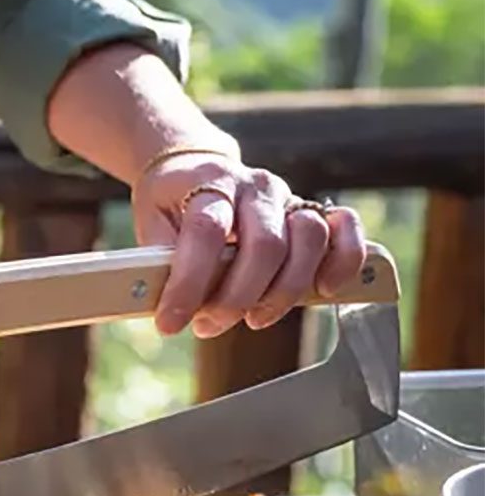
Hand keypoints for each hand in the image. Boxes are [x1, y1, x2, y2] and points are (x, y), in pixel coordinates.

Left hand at [132, 154, 366, 337]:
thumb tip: (164, 301)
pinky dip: (343, 260)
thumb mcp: (151, 224)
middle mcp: (255, 187)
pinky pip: (344, 229)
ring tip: (252, 319)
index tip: (169, 323)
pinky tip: (324, 290)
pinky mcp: (311, 211)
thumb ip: (158, 259)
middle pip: (265, 244)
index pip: (206, 233)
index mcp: (210, 184)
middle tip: (207, 326)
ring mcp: (288, 197)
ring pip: (308, 240)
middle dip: (237, 298)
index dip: (189, 284)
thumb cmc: (171, 204)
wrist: (193, 168)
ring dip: (283, 292)